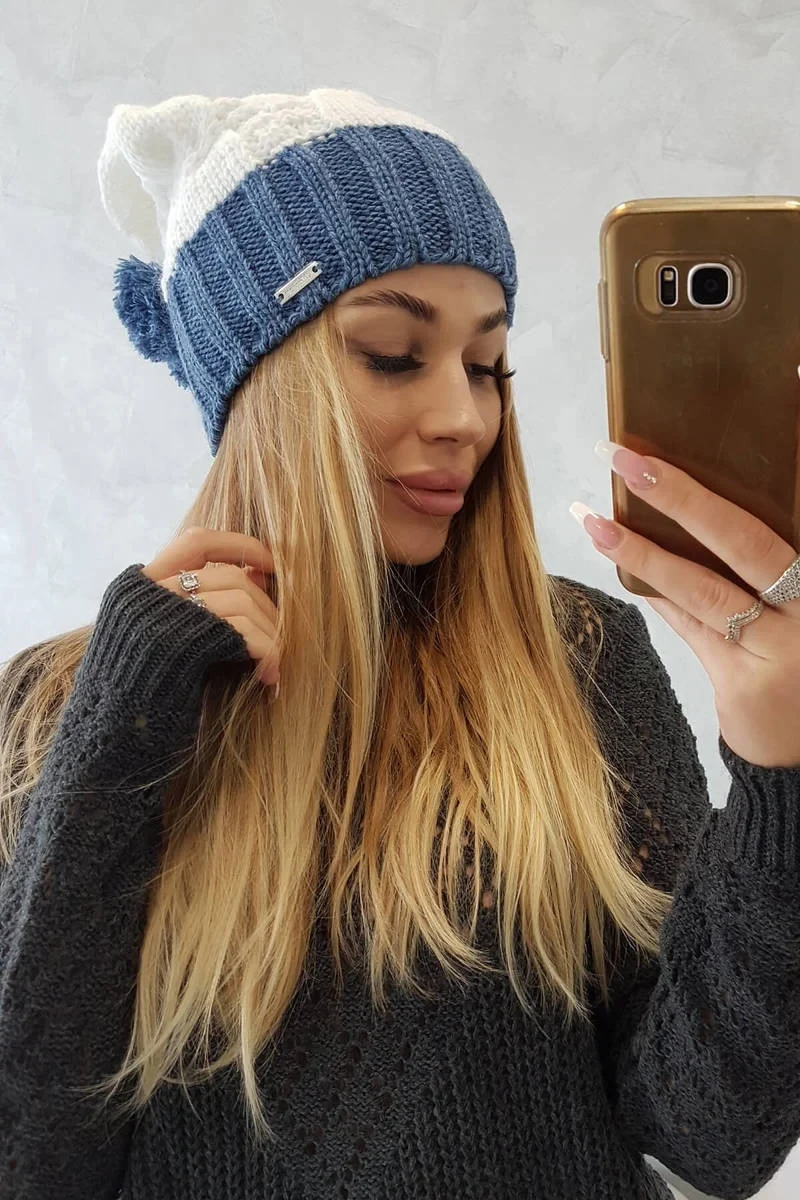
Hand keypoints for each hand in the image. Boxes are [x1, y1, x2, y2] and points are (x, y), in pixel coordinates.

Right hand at [142, 527, 281, 689]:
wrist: (108, 748)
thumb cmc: (144, 704)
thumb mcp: (166, 645)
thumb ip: (199, 609)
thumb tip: (259, 574)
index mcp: (136, 589)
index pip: (197, 541)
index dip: (239, 545)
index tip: (271, 563)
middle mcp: (144, 596)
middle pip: (229, 576)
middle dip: (267, 607)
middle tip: (284, 639)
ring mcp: (158, 617)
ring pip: (240, 601)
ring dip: (273, 634)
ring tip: (279, 665)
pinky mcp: (177, 647)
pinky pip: (242, 633)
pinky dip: (268, 653)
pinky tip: (271, 678)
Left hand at [576, 445, 799, 768]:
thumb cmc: (798, 658)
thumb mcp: (792, 603)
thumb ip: (759, 564)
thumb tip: (688, 504)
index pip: (764, 524)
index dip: (707, 489)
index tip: (660, 454)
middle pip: (741, 542)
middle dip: (679, 496)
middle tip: (623, 459)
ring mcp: (778, 649)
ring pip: (703, 589)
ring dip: (643, 552)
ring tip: (593, 521)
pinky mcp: (742, 684)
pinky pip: (689, 626)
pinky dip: (656, 594)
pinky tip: (619, 565)